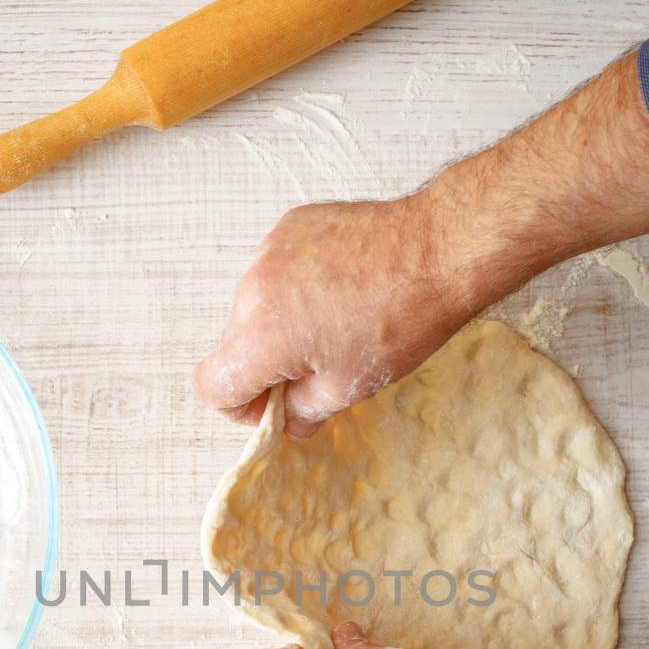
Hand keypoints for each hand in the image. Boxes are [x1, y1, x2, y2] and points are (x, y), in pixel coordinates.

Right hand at [192, 194, 467, 436]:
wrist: (438, 249)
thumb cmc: (401, 320)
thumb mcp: (351, 386)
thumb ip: (303, 411)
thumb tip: (288, 420)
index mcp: (262, 337)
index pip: (210, 384)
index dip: (238, 407)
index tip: (274, 404)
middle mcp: (253, 290)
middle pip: (232, 346)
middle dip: (264, 365)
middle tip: (315, 368)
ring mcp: (269, 252)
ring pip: (253, 307)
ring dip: (279, 324)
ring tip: (333, 323)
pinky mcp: (289, 227)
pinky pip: (273, 271)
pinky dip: (294, 287)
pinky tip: (338, 289)